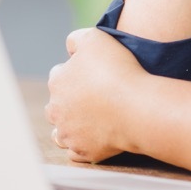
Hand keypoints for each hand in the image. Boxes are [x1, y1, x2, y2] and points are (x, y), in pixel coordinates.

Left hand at [45, 28, 143, 162]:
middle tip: (92, 96)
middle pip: (55, 105)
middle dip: (68, 101)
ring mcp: (69, 133)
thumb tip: (69, 47)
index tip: (93, 73)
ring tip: (89, 120)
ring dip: (70, 125)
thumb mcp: (95, 38)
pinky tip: (94, 137)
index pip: (58, 75)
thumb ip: (76, 39)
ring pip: (60, 132)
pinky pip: (75, 151)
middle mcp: (56, 110)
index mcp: (57, 82)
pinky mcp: (83, 152)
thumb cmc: (117, 70)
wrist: (134, 106)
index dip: (75, 72)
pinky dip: (82, 145)